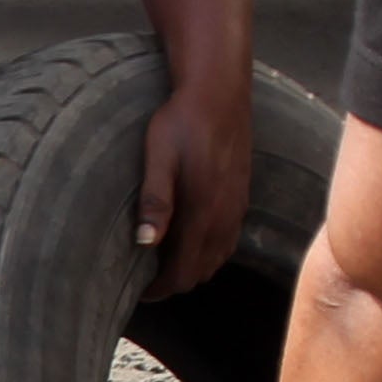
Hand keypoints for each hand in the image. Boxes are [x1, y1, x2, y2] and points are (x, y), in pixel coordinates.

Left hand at [134, 68, 252, 297]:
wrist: (219, 92)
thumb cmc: (182, 121)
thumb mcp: (159, 157)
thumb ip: (154, 201)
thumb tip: (144, 243)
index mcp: (203, 213)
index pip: (183, 271)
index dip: (161, 288)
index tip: (140, 290)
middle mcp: (225, 216)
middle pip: (202, 271)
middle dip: (175, 282)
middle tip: (148, 279)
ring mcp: (237, 207)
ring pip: (218, 258)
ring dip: (194, 267)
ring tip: (166, 261)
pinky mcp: (242, 196)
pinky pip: (230, 240)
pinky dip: (211, 251)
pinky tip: (192, 238)